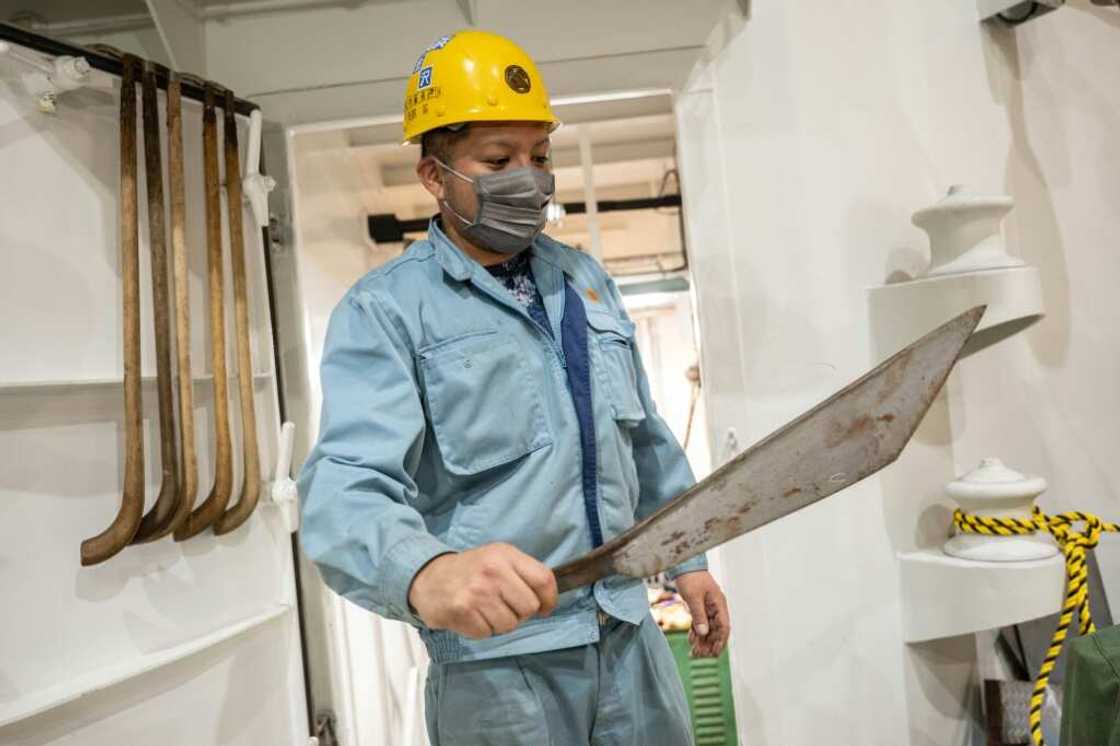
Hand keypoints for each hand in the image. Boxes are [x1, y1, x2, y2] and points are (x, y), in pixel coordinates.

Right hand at [407, 542, 557, 638]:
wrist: (429, 577)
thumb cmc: (471, 570)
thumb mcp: (498, 558)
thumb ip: (523, 573)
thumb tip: (547, 601)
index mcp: (505, 555)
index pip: (543, 580)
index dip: (549, 599)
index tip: (544, 607)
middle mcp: (492, 571)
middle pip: (529, 607)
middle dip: (521, 613)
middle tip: (505, 606)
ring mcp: (477, 592)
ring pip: (509, 624)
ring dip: (500, 623)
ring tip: (486, 609)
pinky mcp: (462, 612)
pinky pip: (488, 633)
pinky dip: (482, 629)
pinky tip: (472, 615)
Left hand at [675, 570, 729, 657]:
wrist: (683, 565)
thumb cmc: (691, 578)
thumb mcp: (694, 597)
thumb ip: (699, 615)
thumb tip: (704, 633)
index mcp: (719, 604)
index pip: (724, 627)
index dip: (721, 641)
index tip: (715, 654)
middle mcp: (716, 608)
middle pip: (716, 630)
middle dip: (709, 644)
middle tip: (700, 656)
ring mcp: (708, 608)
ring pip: (708, 629)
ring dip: (702, 641)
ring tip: (694, 653)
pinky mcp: (699, 607)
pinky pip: (700, 623)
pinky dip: (696, 633)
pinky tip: (692, 641)